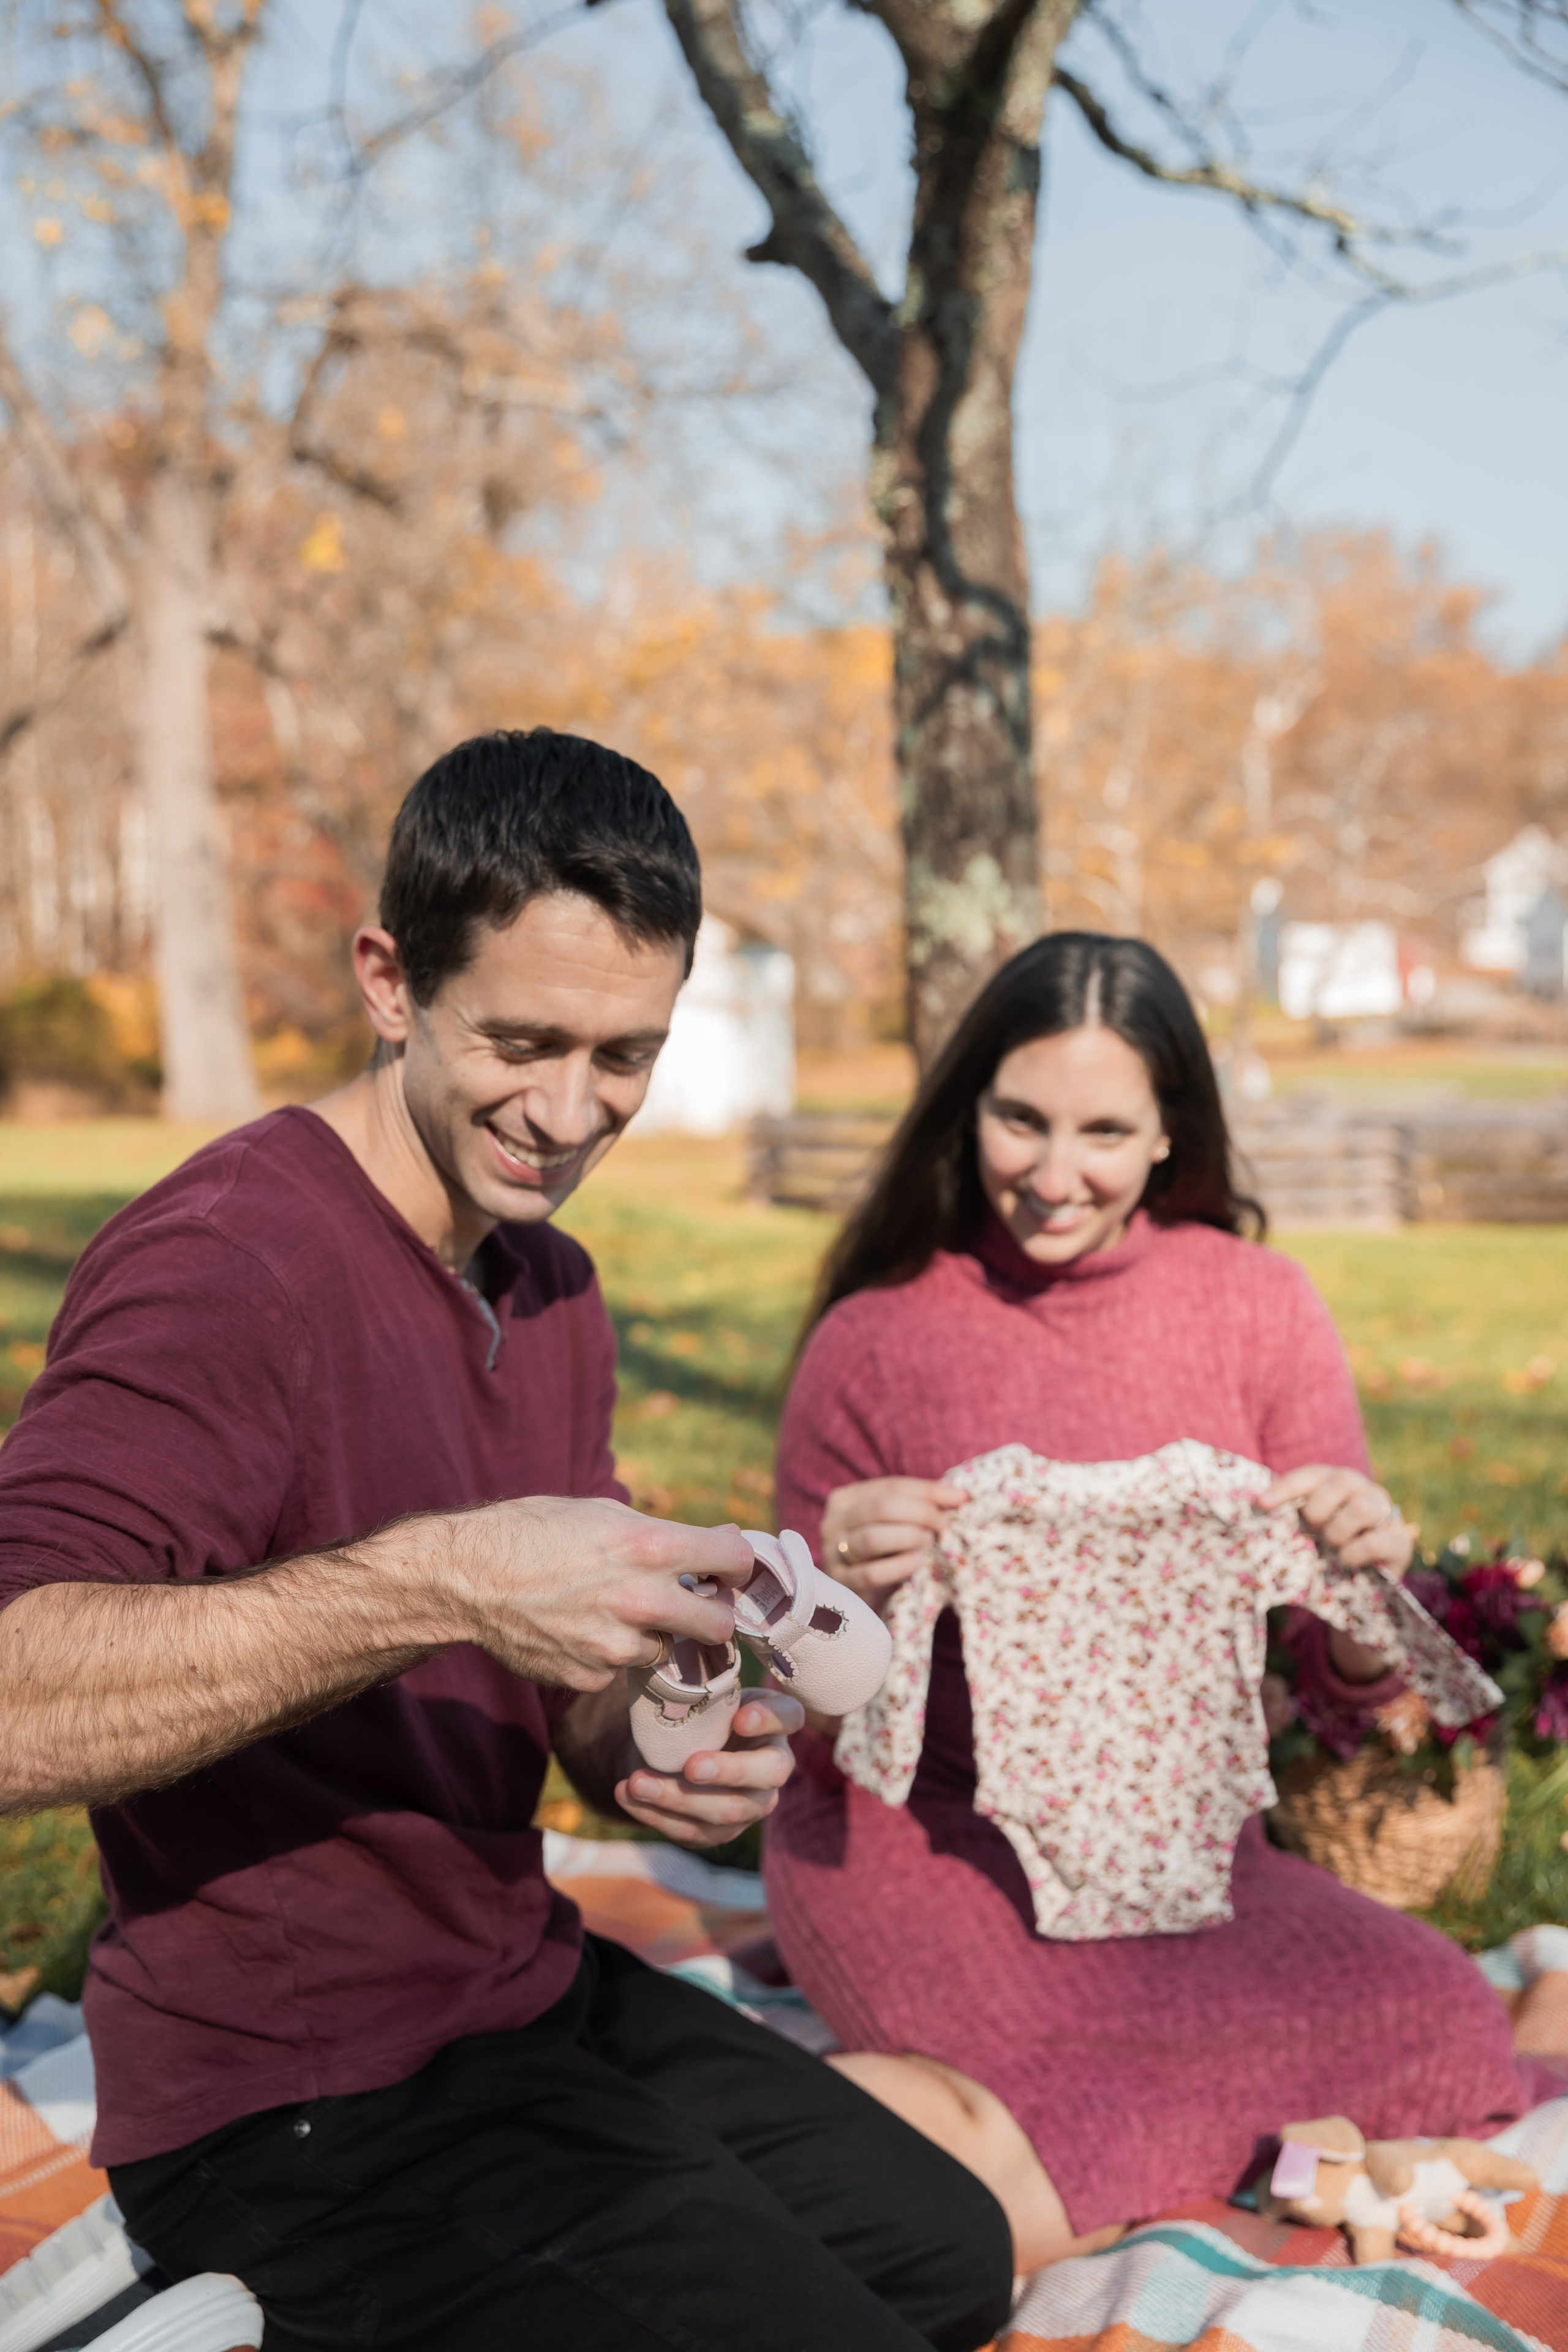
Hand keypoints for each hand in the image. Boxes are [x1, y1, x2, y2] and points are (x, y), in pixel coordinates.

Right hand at [430, 1497, 752, 1690]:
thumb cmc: (535, 1532)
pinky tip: (578, 1631)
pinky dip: (609, 1655)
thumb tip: (723, 1543)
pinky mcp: (591, 1678)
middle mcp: (640, 1600)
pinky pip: (620, 1670)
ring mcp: (616, 1646)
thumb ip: (666, 1534)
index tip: (728, 1571)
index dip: (738, 1566)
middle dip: (714, 1617)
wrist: (466, 1577)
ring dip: (653, 1636)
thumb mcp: (603, 1512)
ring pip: (666, 1650)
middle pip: (721, 1626)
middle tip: (695, 1607)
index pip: (735, 1561)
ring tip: (611, 1612)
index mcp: (649, 1547)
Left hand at [616, 1690, 805, 1846]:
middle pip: (764, 1776)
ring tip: (637, 1782)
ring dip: (678, 1798)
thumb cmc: (702, 1712)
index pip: (788, 1717)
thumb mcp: (711, 1692)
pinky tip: (627, 1795)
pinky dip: (655, 1815)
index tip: (740, 1718)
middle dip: (725, 1772)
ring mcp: (750, 1806)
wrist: (683, 1748)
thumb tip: (682, 1686)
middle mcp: (773, 1768)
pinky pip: (691, 1831)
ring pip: (725, 1812)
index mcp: (776, 1724)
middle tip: (690, 1765)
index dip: (769, 1720)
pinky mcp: (719, 1832)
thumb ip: (709, 1686)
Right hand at [818, 1476, 965, 1612]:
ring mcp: (831, 1553)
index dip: (927, 1491)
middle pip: (880, 1507)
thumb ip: (919, 1505)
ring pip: (872, 1538)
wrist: (860, 1596)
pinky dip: (898, 1566)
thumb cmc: (883, 1553)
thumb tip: (959, 1494)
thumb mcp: (894, 1524)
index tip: (960, 1498)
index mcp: (845, 1499)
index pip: (890, 1486)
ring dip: (909, 1537)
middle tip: (944, 1524)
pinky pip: (871, 1573)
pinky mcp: (839, 1584)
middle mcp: (832, 1522)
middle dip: (920, 1513)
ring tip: (930, 1542)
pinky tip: (918, 1562)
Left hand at [1260, 1464, 1415, 1578]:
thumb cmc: (1329, 1552)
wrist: (1362, 1589)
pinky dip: (1353, 1553)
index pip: (1313, 1473)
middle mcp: (1367, 1490)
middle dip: (1319, 1508)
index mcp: (1339, 1483)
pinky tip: (1347, 1561)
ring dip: (1338, 1531)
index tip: (1262, 1504)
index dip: (1287, 1486)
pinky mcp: (1401, 1542)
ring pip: (1362, 1507)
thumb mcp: (1309, 1531)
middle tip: (1313, 1529)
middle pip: (1343, 1479)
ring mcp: (1389, 1514)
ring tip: (1333, 1546)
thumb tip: (1257, 1507)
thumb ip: (1292, 1515)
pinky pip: (1374, 1541)